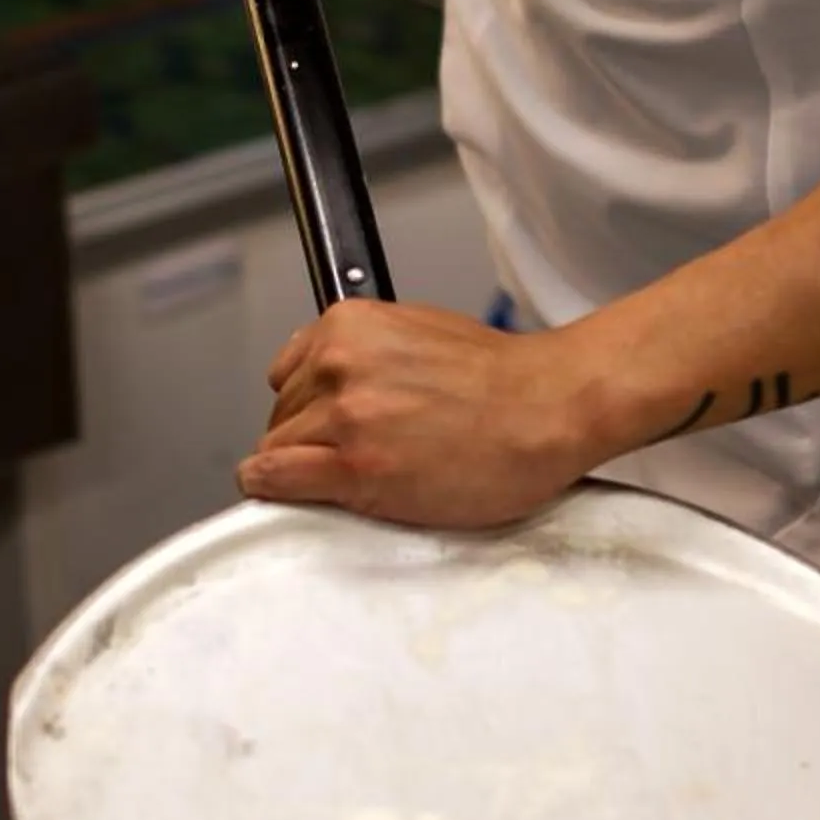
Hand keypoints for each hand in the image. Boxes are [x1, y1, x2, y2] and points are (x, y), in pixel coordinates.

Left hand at [241, 302, 603, 530]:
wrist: (548, 408)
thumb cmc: (502, 377)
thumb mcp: (419, 330)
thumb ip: (365, 349)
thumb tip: (330, 376)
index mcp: (350, 326)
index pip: (288, 373)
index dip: (306, 404)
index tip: (322, 423)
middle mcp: (339, 364)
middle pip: (282, 414)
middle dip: (307, 437)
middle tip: (351, 456)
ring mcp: (345, 417)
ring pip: (277, 449)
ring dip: (302, 467)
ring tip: (350, 478)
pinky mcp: (356, 467)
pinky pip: (277, 480)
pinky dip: (271, 489)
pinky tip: (278, 493)